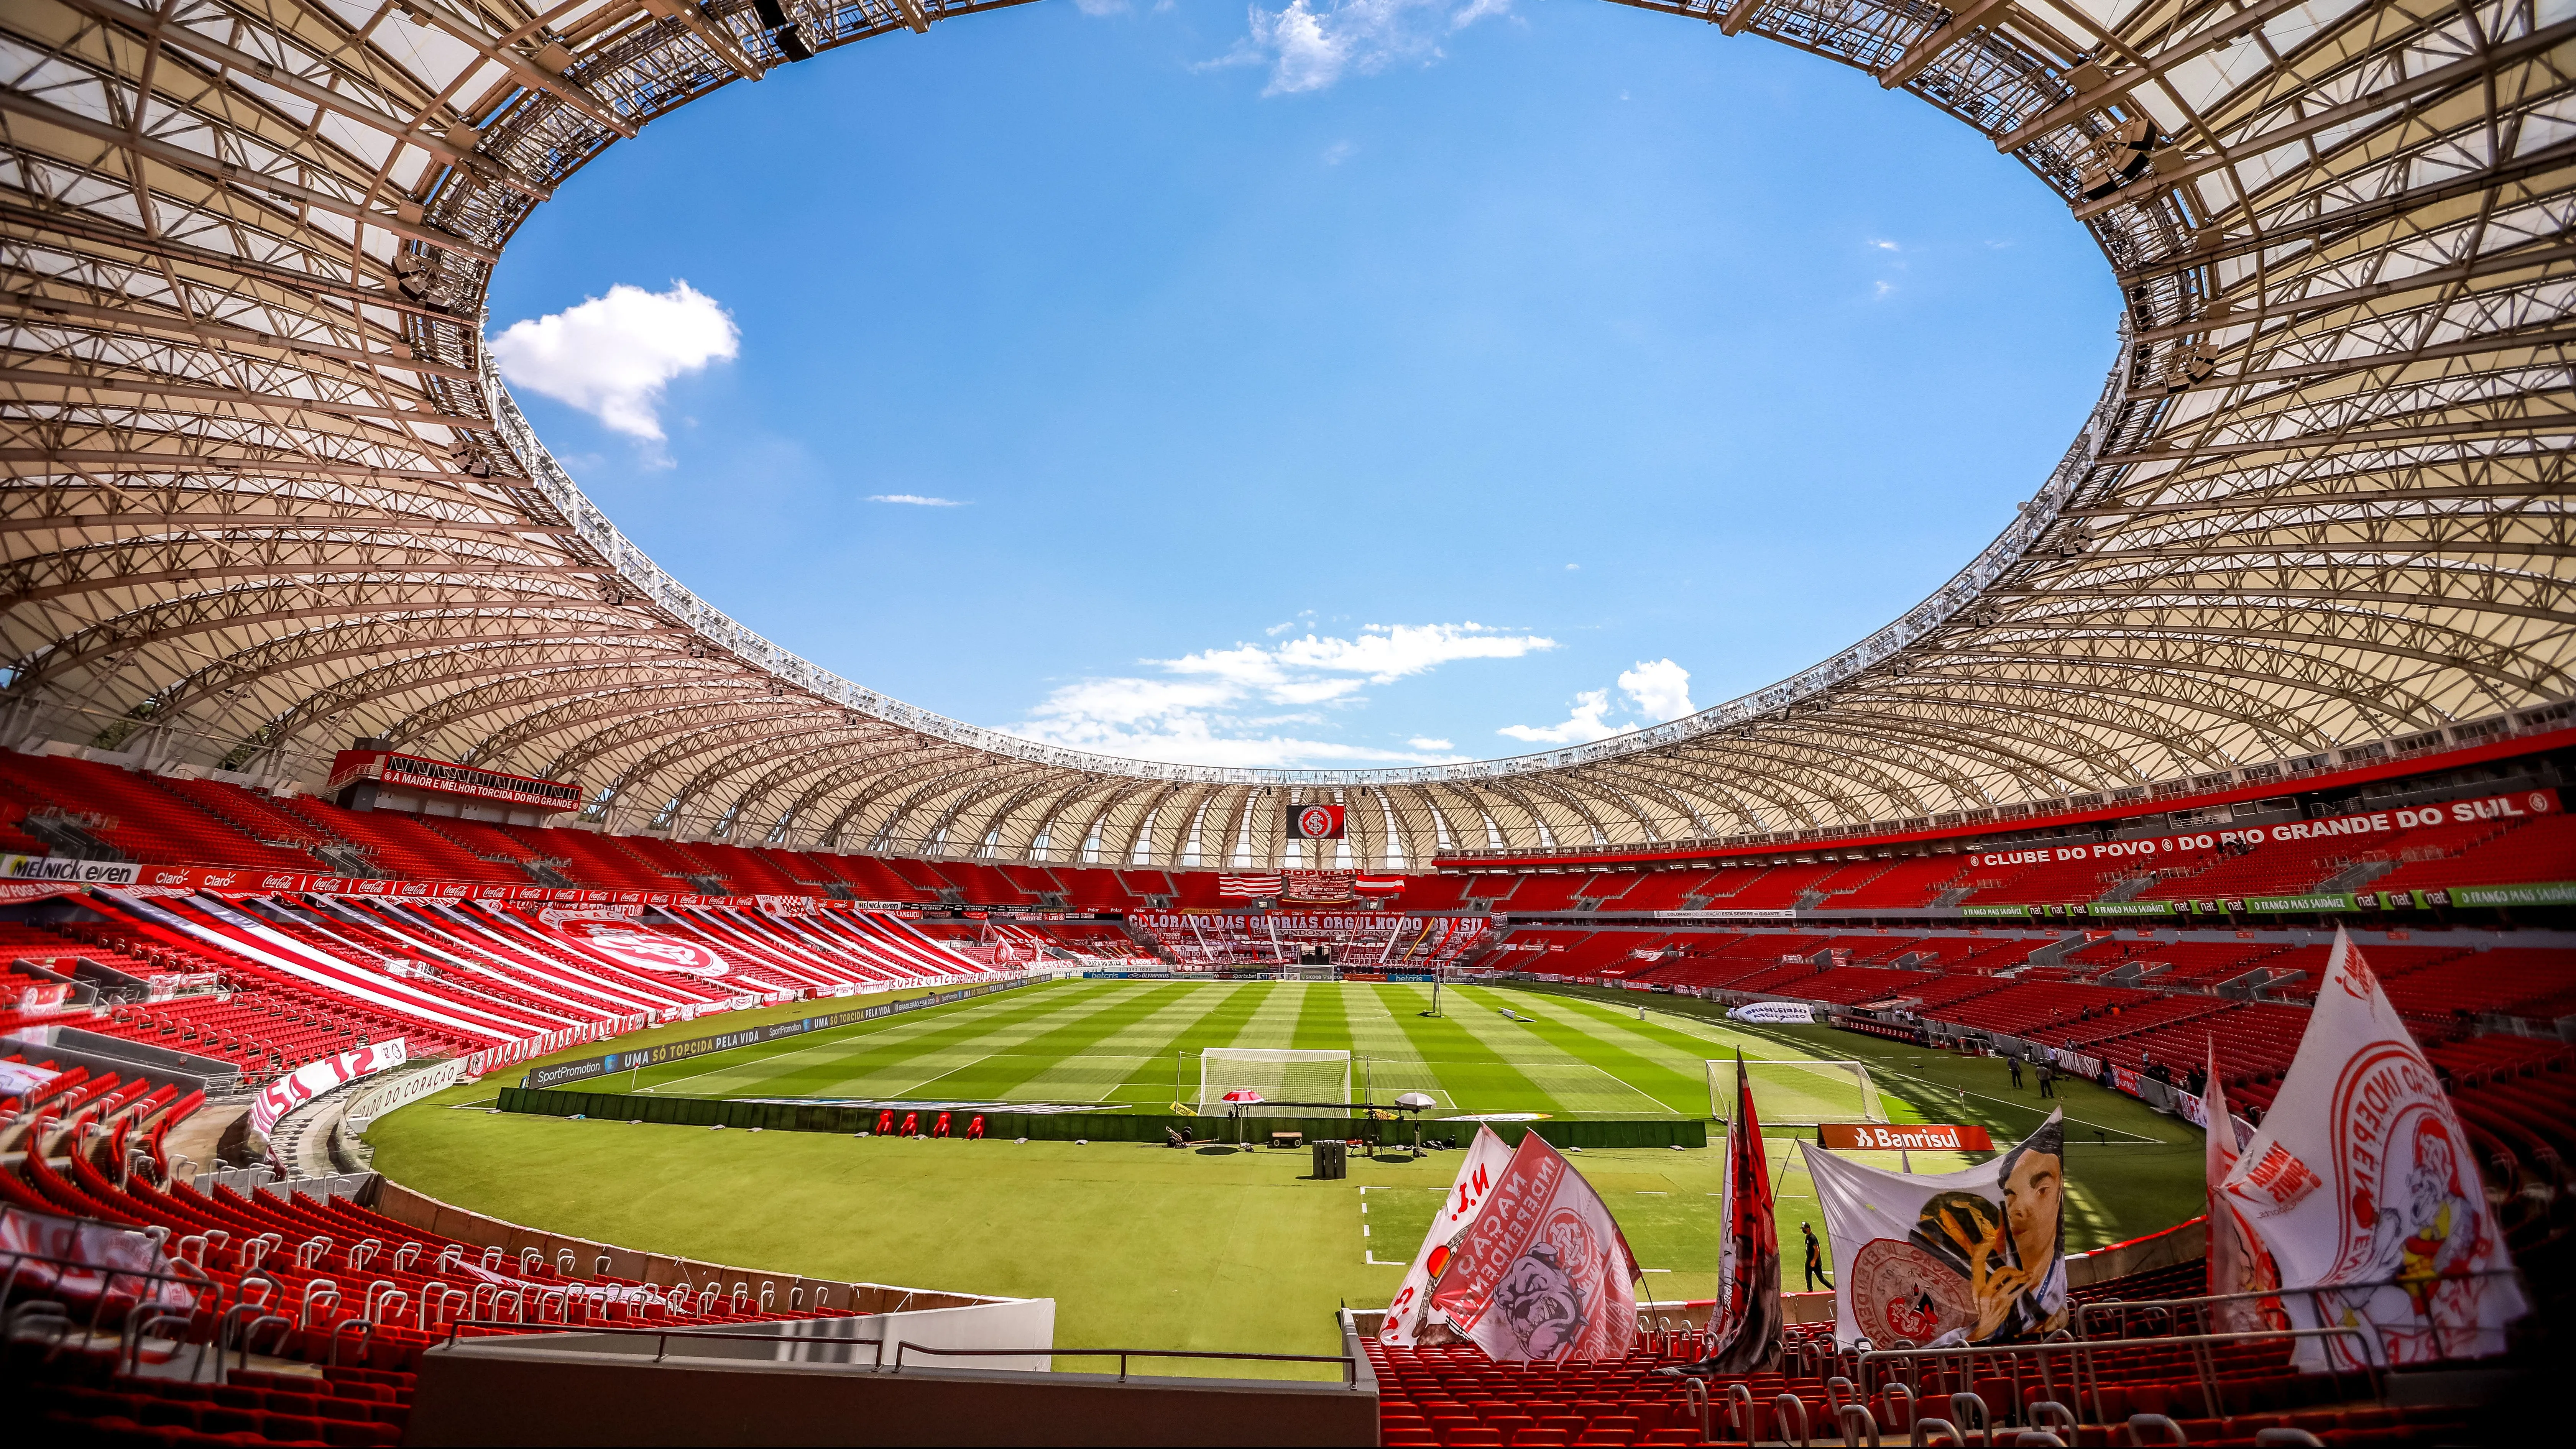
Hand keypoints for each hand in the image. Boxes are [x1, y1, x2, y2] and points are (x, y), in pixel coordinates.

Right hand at [1968, 1223, 2032, 1339]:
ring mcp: (1997, 1298)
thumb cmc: (1982, 1305)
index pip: (1977, 1263)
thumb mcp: (1976, 1290)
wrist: (1985, 1324)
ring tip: (2027, 1274)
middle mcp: (1985, 1290)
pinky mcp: (2006, 1303)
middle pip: (2001, 1273)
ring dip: (2021, 1276)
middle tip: (2017, 1270)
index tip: (1988, 1239)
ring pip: (2011, 1281)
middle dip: (2011, 1269)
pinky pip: (2017, 1291)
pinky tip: (2029, 1279)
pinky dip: (2025, 1284)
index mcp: (1976, 1285)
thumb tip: (1988, 1261)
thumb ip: (1981, 1277)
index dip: (1981, 1250)